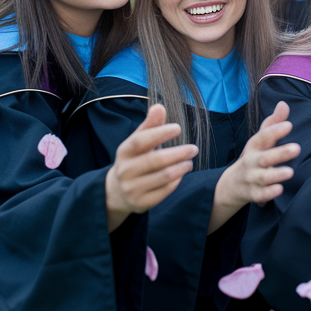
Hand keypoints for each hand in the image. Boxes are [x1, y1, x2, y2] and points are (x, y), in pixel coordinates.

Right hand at [105, 104, 198, 230]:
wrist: (117, 191)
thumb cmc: (134, 159)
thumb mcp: (137, 142)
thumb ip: (150, 125)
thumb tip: (159, 106)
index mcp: (124, 152)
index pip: (141, 140)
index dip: (160, 133)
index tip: (178, 128)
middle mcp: (125, 171)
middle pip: (156, 160)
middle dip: (178, 153)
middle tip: (194, 148)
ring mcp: (132, 189)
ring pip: (163, 177)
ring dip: (181, 167)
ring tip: (190, 161)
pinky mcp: (141, 203)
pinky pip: (164, 191)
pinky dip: (176, 181)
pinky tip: (181, 174)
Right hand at [219, 101, 299, 206]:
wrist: (231, 185)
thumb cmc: (254, 157)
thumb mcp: (260, 140)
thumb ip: (273, 123)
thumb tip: (284, 104)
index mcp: (254, 146)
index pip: (263, 137)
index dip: (275, 130)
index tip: (289, 125)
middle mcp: (252, 162)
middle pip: (265, 157)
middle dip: (280, 153)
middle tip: (297, 148)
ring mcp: (252, 178)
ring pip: (263, 177)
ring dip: (276, 174)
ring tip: (290, 172)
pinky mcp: (254, 194)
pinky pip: (260, 195)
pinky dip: (269, 193)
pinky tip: (280, 189)